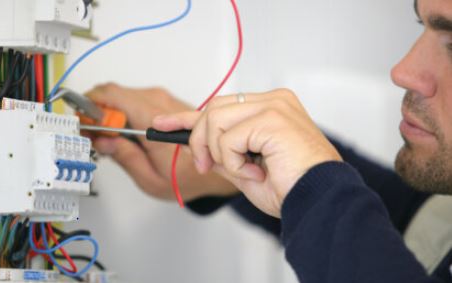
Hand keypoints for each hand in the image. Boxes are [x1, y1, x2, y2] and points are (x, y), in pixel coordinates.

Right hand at [85, 83, 236, 200]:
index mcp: (152, 120)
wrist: (218, 165)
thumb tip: (103, 140)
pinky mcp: (166, 102)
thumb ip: (124, 157)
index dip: (89, 105)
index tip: (82, 122)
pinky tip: (124, 132)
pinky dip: (124, 112)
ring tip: (108, 136)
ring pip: (124, 96)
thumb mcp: (150, 178)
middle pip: (114, 94)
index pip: (111, 95)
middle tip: (92, 133)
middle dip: (97, 111)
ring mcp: (163, 100)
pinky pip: (136, 100)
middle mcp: (159, 103)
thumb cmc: (190, 176)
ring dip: (111, 112)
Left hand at [153, 89, 341, 216]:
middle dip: (200, 140)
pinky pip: (228, 138)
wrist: (319, 201)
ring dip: (220, 153)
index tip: (163, 123)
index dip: (187, 116)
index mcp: (270, 108)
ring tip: (244, 171)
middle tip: (207, 166)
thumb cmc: (292, 188)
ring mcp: (274, 106)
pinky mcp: (272, 118)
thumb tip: (198, 148)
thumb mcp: (246, 169)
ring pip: (215, 119)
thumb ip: (223, 153)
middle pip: (213, 108)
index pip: (220, 106)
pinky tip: (255, 172)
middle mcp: (273, 101)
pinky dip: (234, 162)